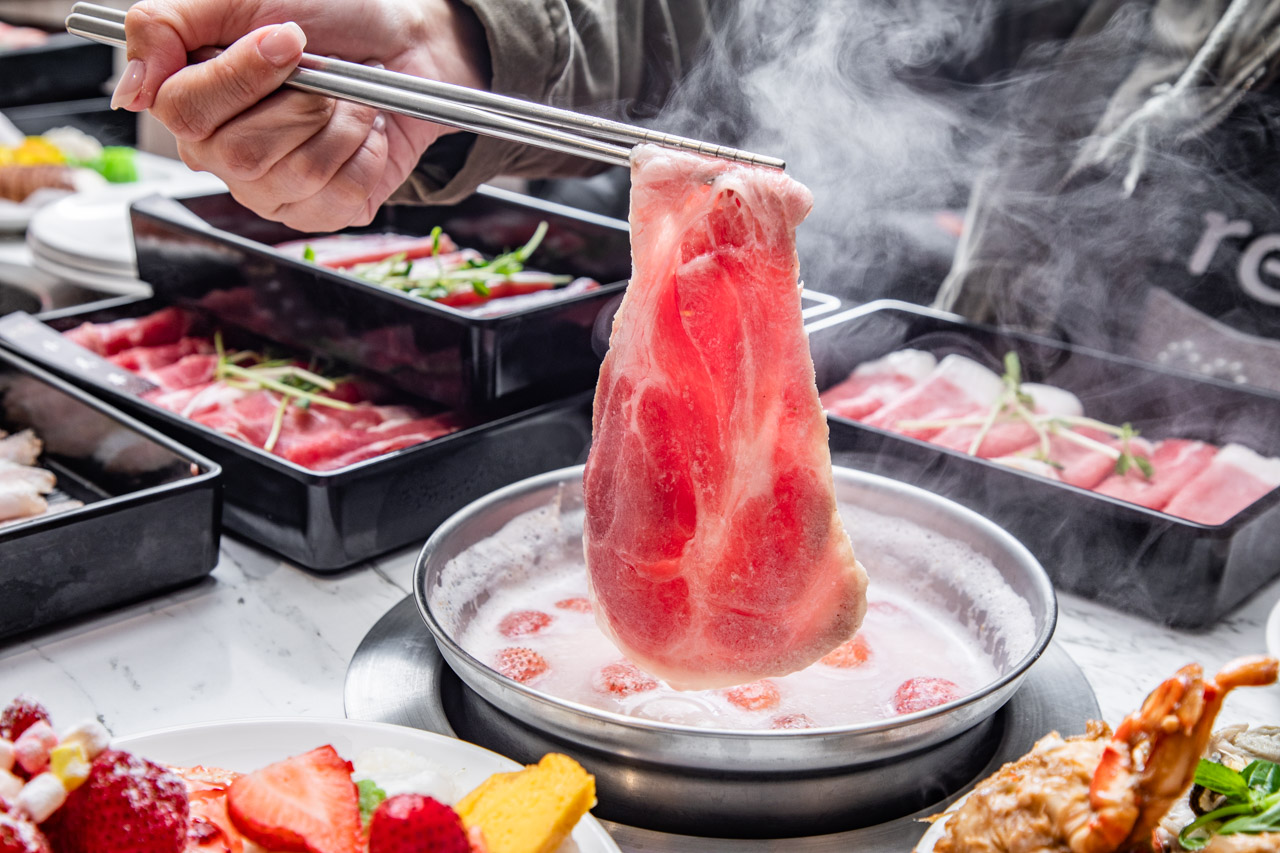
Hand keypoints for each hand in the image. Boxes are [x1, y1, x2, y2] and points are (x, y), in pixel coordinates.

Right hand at [114, 0, 489, 230]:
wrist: (406, 42)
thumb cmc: (329, 16)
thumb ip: (163, 26)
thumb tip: (131, 88)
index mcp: (194, 103)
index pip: (183, 112)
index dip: (239, 75)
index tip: (287, 36)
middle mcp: (226, 157)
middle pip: (239, 152)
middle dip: (298, 98)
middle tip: (320, 68)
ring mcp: (275, 191)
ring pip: (296, 172)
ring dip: (337, 119)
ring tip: (345, 96)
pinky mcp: (325, 211)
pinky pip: (341, 192)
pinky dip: (366, 148)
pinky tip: (364, 129)